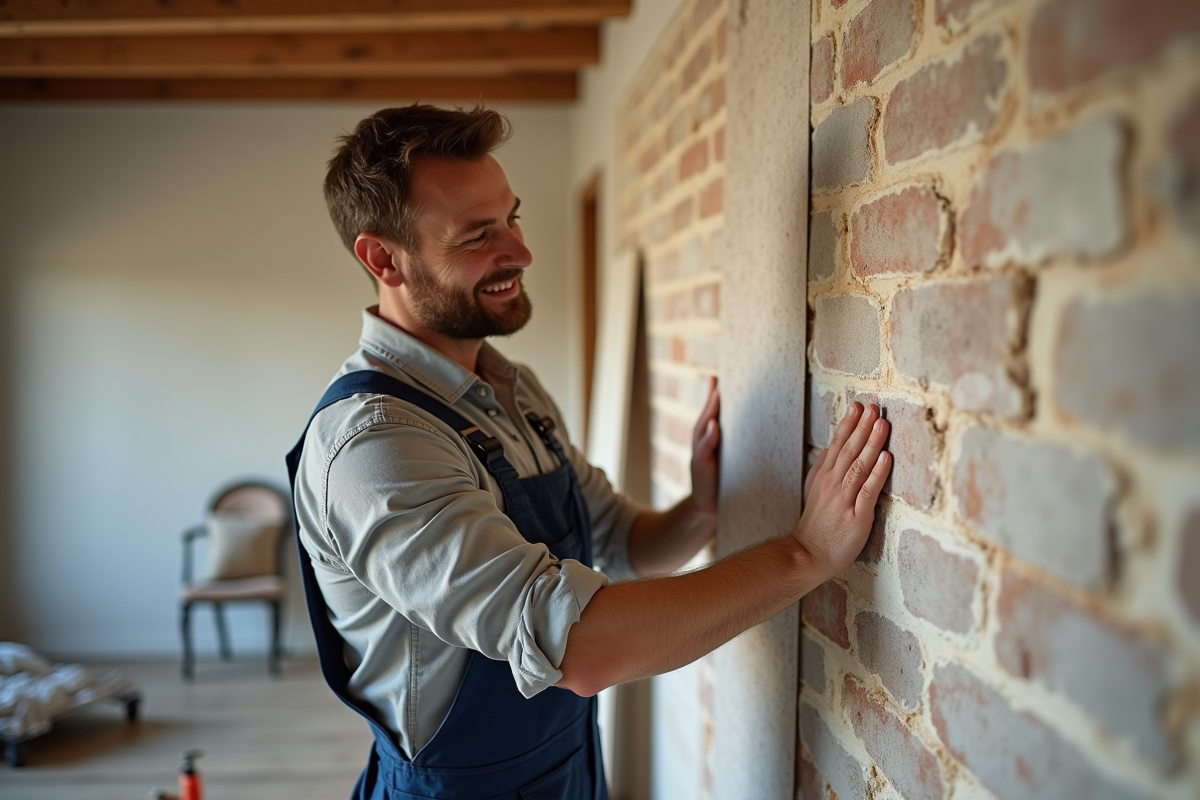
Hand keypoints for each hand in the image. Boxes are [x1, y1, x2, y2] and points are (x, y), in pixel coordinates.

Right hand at [690, 376, 720, 516]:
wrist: (708, 510)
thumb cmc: (723, 483)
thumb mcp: (731, 461)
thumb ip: (734, 444)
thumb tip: (754, 425)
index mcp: (711, 440)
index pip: (712, 414)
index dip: (714, 396)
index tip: (718, 376)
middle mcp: (702, 444)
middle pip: (705, 417)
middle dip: (711, 399)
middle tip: (716, 380)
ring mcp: (699, 456)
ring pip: (702, 430)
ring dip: (709, 412)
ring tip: (716, 396)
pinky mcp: (700, 469)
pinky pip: (703, 451)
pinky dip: (707, 439)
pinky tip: (713, 427)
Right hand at [793, 402, 890, 578]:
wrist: (807, 555)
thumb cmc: (815, 526)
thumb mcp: (813, 492)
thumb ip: (822, 469)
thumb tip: (831, 447)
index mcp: (824, 478)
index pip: (837, 445)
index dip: (847, 424)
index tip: (857, 406)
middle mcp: (832, 485)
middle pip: (848, 450)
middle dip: (861, 426)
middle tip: (872, 406)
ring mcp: (844, 500)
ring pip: (858, 466)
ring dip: (871, 443)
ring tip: (881, 423)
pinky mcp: (856, 516)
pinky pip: (868, 491)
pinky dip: (877, 473)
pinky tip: (886, 458)